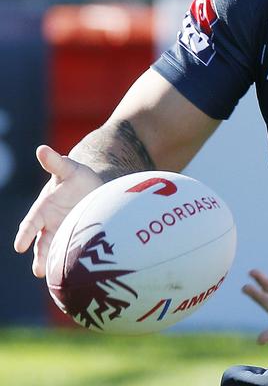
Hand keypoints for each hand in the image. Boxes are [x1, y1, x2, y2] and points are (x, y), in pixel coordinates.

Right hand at [13, 145, 104, 277]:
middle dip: (40, 256)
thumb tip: (42, 149)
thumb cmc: (76, 177)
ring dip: (52, 262)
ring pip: (56, 249)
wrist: (91, 186)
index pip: (31, 223)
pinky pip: (71, 250)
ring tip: (50, 276)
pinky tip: (73, 274)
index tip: (19, 246)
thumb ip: (55, 162)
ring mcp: (63, 231)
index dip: (25, 234)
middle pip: (42, 242)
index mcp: (44, 208)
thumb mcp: (68, 169)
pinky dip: (70, 260)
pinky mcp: (77, 236)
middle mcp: (50, 223)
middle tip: (38, 270)